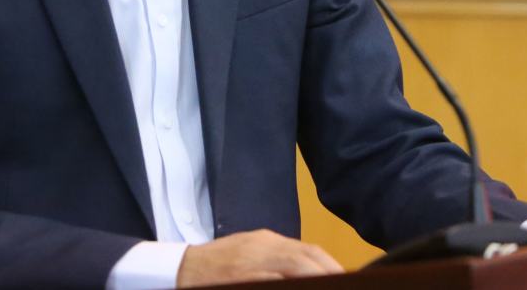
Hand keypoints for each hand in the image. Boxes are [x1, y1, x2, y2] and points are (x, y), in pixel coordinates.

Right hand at [176, 229, 343, 286]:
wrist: (180, 267)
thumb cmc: (218, 266)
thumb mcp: (250, 256)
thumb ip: (277, 263)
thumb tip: (309, 274)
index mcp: (267, 241)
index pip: (309, 251)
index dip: (330, 265)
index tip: (346, 278)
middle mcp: (262, 246)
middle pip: (306, 257)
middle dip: (329, 272)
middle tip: (347, 284)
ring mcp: (251, 260)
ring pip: (292, 265)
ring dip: (314, 276)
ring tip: (331, 285)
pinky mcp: (240, 275)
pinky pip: (269, 279)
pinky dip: (285, 283)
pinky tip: (299, 288)